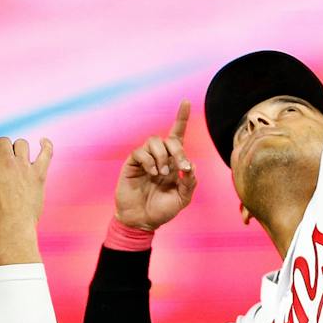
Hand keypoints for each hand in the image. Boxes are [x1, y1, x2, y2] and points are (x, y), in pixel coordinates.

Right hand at [0, 93, 53, 264]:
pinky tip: (43, 143)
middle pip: (4, 140)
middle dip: (3, 151)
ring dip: (19, 151)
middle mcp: (4, 160)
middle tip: (2, 169)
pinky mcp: (38, 173)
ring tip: (17, 167)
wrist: (11, 227)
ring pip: (22, 144)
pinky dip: (45, 146)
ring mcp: (22, 165)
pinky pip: (46, 151)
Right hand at [113, 101, 197, 231]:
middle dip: (178, 151)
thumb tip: (190, 165)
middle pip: (170, 139)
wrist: (142, 221)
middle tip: (181, 168)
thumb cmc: (162, 210)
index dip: (181, 118)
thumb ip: (190, 182)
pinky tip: (151, 174)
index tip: (186, 101)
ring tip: (162, 174)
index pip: (178, 135)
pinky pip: (140, 152)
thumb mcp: (182, 199)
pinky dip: (149, 162)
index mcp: (174, 162)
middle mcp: (160, 156)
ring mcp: (145, 159)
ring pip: (154, 141)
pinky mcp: (132, 164)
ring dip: (162, 156)